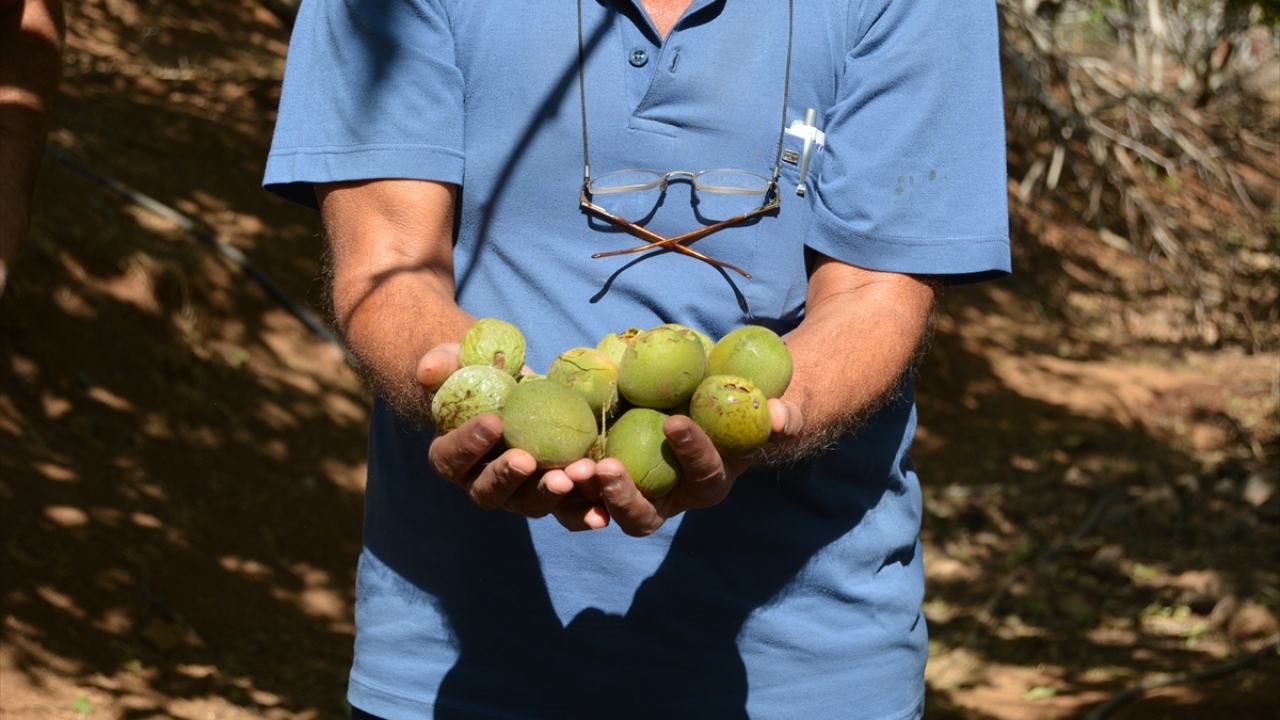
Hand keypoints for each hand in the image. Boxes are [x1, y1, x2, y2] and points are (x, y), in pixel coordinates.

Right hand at [419, 342, 610, 528]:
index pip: (451, 458)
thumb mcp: (456, 360)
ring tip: (574, 474)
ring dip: (551, 493)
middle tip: (528, 459)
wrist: (516, 386)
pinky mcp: (552, 493)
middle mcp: (481, 483)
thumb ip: (440, 363)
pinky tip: (602, 513)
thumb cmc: (478, 373)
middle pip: (490, 492)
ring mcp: (518, 493)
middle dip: (509, 477)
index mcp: (452, 456)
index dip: (468, 443)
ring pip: (530, 504)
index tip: (493, 422)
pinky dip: (584, 512)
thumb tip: (428, 369)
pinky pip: (566, 510)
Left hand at [574, 398, 802, 536]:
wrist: (703, 401)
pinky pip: (575, 487)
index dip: (692, 452)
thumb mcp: (764, 404)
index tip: (676, 421)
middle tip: (605, 468)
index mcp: (708, 483)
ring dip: (582, 495)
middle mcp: (666, 499)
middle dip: (624, 497)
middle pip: (643, 517)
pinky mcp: (597, 477)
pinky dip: (559, 477)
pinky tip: (540, 452)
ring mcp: (628, 491)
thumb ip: (781, 413)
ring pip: (601, 510)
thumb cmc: (739, 402)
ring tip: (568, 469)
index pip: (702, 475)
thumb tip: (783, 415)